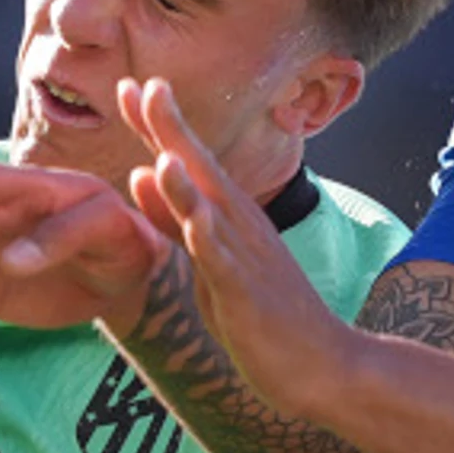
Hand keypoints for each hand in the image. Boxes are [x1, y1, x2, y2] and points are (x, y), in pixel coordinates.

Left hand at [117, 80, 357, 411]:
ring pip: (213, 213)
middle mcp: (239, 226)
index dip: (158, 126)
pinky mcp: (249, 296)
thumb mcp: (208, 260)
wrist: (324, 366)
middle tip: (142, 86)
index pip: (186, 163)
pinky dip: (209, 240)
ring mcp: (246, 259)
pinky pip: (226, 266)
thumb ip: (173, 218)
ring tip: (162, 146)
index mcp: (226, 217)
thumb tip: (141, 172)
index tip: (130, 86)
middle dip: (169, 130)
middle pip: (200, 171)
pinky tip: (195, 222)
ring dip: (187, 180)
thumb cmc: (263, 316)